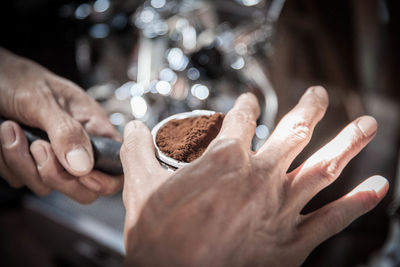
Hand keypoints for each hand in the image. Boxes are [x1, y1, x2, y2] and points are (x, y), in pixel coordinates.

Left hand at [0, 48, 121, 202]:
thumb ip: (66, 131)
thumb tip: (84, 165)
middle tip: (39, 147)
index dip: (106, 179)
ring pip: (47, 186)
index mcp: (92, 127)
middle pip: (83, 188)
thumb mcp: (43, 101)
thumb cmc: (19, 79)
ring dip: (23, 163)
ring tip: (11, 129)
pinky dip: (8, 162)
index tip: (82, 174)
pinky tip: (4, 136)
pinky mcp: (28, 164)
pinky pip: (22, 180)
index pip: (115, 165)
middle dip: (58, 176)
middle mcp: (76, 147)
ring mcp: (52, 158)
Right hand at [120, 86, 387, 265]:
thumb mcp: (141, 190)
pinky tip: (377, 189)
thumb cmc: (160, 242)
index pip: (242, 119)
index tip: (249, 101)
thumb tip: (131, 131)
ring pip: (324, 168)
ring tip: (368, 126)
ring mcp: (280, 209)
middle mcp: (260, 178)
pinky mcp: (292, 242)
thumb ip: (137, 152)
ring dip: (348, 143)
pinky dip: (358, 203)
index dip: (246, 106)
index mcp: (225, 160)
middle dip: (310, 108)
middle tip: (318, 95)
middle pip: (295, 131)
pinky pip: (332, 219)